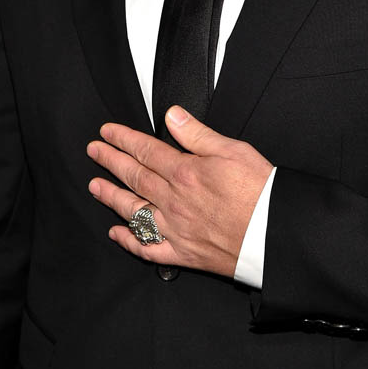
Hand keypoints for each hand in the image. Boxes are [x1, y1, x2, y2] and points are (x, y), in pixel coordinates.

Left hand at [86, 105, 272, 276]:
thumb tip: (172, 116)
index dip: (123, 139)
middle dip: (110, 162)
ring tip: (95, 187)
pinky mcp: (183, 252)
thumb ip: (197, 133)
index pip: (145, 150)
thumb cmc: (259, 192)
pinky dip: (130, 241)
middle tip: (94, 152)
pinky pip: (148, 248)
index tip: (108, 132)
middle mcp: (174, 201)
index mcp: (185, 172)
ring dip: (111, 196)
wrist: (273, 234)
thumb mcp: (232, 149)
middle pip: (134, 176)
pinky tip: (117, 233)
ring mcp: (175, 228)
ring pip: (134, 210)